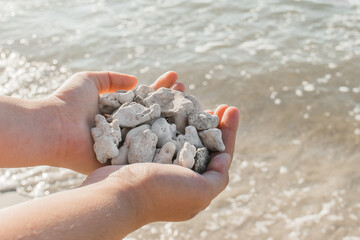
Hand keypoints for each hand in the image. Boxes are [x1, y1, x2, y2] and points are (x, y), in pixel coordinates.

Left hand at [49, 71, 183, 173]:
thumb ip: (112, 78)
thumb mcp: (90, 80)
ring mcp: (129, 144)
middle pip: (157, 114)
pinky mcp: (127, 160)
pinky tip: (190, 135)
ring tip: (196, 106)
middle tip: (190, 92)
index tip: (177, 78)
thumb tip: (135, 79)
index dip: (162, 88)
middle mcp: (127, 128)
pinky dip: (170, 145)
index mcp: (120, 112)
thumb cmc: (68, 102)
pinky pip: (152, 153)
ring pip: (158, 132)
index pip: (147, 98)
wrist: (54, 128)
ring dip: (177, 120)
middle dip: (174, 102)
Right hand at [81, 105, 238, 222]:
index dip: (228, 132)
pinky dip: (166, 117)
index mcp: (195, 186)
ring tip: (193, 99)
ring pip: (180, 135)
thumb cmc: (160, 192)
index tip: (231, 108)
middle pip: (201, 144)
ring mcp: (160, 164)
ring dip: (189, 116)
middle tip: (217, 106)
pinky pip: (159, 132)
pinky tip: (170, 104)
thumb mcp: (200, 192)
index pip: (220, 155)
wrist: (115, 193)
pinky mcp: (142, 154)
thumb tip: (224, 157)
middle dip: (211, 123)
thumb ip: (218, 177)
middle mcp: (179, 175)